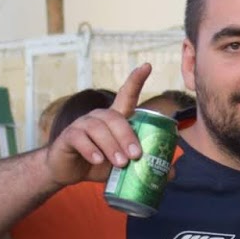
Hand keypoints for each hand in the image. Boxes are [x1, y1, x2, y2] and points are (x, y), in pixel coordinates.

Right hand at [46, 63, 151, 185]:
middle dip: (127, 136)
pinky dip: (91, 150)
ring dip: (111, 145)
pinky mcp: (67, 136)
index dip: (136, 80)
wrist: (68, 172)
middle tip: (136, 156)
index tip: (147, 66)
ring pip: (98, 128)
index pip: (126, 95)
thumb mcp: (125, 166)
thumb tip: (172, 172)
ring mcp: (81, 125)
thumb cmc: (100, 163)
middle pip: (115, 118)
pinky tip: (98, 160)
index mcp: (115, 119)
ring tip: (120, 163)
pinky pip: (80, 138)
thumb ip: (145, 165)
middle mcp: (98, 117)